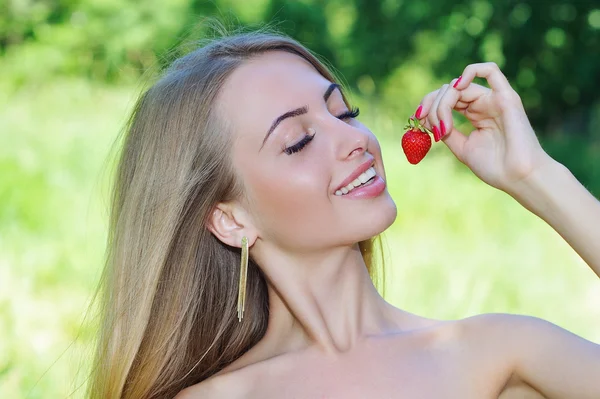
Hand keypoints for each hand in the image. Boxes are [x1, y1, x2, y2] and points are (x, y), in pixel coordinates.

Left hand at [417, 62, 551, 193]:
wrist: (519, 178)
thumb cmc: (495, 167)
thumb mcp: (462, 148)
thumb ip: (447, 131)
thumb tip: (428, 119)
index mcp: (474, 114)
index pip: (446, 98)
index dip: (428, 106)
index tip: (418, 121)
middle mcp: (484, 104)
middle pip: (449, 90)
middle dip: (432, 105)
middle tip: (429, 125)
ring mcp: (495, 99)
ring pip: (460, 85)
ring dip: (443, 103)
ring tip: (444, 127)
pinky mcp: (506, 97)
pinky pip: (490, 71)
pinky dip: (471, 71)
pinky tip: (457, 86)